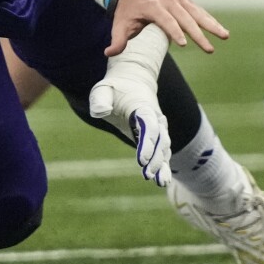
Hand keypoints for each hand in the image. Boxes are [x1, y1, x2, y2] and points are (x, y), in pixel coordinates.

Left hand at [89, 24, 171, 186]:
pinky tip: (161, 181)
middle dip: (155, 158)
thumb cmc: (114, 88)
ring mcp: (158, 129)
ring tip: (160, 182)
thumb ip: (100, 100)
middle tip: (147, 174)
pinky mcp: (154, 138)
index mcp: (143, 108)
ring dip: (162, 165)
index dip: (148, 144)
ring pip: (164, 148)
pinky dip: (163, 166)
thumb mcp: (103, 89)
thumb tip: (99, 111)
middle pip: (160, 141)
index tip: (142, 160)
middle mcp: (155, 119)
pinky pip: (161, 152)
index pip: (149, 127)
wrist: (132, 82)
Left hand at [106, 0, 227, 56]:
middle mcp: (167, 0)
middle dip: (198, 34)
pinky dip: (209, 20)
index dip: (174, 31)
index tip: (183, 44)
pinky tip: (220, 31)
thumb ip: (117, 40)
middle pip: (184, 18)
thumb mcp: (119, 25)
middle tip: (209, 49)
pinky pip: (198, 10)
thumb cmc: (126, 12)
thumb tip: (108, 53)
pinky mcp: (184, 0)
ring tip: (225, 36)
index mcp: (151, 6)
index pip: (165, 19)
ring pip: (196, 12)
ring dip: (211, 24)